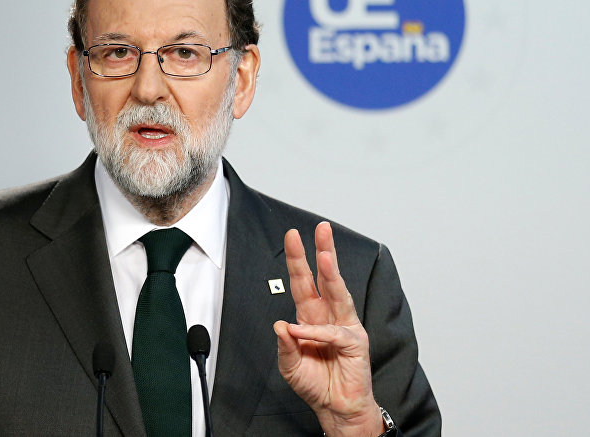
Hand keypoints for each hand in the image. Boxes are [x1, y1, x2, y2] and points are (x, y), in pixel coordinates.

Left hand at [273, 222, 383, 436]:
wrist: (335, 408)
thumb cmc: (315, 384)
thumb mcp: (289, 365)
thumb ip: (285, 345)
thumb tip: (281, 324)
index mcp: (310, 317)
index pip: (303, 282)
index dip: (298, 260)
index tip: (293, 237)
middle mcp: (329, 316)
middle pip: (325, 278)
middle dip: (323, 251)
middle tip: (321, 229)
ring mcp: (345, 326)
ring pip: (338, 293)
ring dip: (331, 273)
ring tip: (325, 255)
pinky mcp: (356, 343)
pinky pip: (334, 333)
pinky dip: (317, 333)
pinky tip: (304, 332)